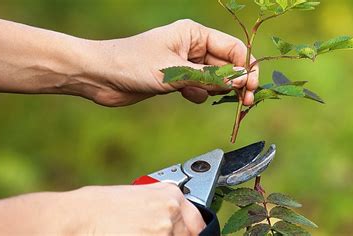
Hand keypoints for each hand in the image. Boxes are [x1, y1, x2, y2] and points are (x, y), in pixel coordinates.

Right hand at [0, 183, 205, 234]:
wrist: (73, 218)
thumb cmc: (95, 207)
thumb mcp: (134, 197)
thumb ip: (158, 206)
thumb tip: (169, 219)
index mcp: (169, 193)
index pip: (198, 223)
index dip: (192, 233)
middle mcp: (170, 209)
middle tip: (148, 234)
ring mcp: (162, 229)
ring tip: (133, 233)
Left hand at [86, 19, 258, 105]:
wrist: (100, 76)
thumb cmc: (133, 64)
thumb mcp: (175, 71)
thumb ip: (210, 78)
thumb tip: (242, 80)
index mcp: (194, 34)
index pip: (233, 48)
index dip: (247, 67)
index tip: (252, 88)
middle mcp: (192, 46)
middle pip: (226, 64)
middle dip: (236, 82)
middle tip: (246, 102)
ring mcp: (183, 63)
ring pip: (213, 77)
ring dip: (218, 89)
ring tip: (216, 98)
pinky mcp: (175, 79)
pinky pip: (198, 87)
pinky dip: (199, 94)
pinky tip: (190, 96)